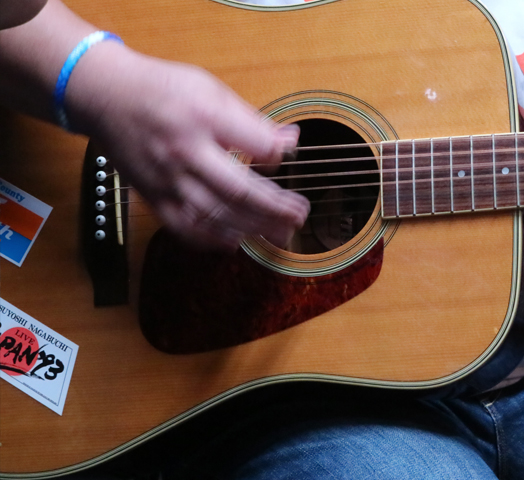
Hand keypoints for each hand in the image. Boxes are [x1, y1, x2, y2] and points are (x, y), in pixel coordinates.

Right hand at [67, 43, 309, 249]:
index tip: (287, 157)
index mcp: (202, 118)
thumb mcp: (210, 89)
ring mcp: (167, 179)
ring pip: (215, 215)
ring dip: (252, 228)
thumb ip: (251, 119)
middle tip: (300, 215)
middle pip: (237, 191)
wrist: (104, 97)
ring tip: (280, 233)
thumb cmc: (162, 90)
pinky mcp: (153, 196)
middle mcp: (184, 153)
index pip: (254, 144)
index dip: (277, 156)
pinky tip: (236, 242)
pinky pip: (184, 227)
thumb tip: (291, 140)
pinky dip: (212, 239)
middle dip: (274, 208)